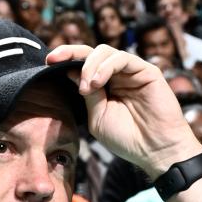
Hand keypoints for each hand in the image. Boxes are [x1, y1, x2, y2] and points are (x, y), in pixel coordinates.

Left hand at [45, 42, 200, 177]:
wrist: (154, 150)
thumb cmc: (127, 138)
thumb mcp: (97, 117)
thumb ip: (87, 95)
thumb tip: (70, 72)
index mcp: (104, 86)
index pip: (82, 65)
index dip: (66, 59)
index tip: (48, 61)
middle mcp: (117, 75)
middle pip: (91, 52)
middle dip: (70, 52)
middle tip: (54, 61)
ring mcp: (131, 71)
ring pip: (105, 52)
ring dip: (89, 66)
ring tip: (86, 88)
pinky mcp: (146, 70)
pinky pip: (122, 58)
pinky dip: (105, 67)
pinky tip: (97, 83)